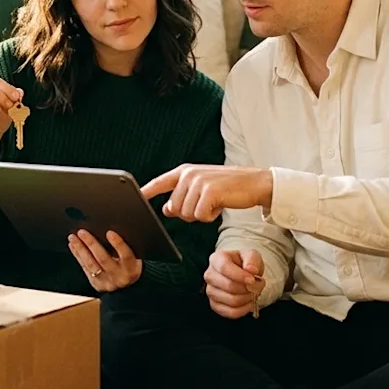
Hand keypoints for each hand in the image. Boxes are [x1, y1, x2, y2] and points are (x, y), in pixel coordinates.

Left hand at [68, 230, 142, 291]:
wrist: (127, 288)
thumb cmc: (130, 267)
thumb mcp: (134, 258)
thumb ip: (124, 248)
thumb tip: (110, 230)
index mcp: (131, 268)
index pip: (126, 255)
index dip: (118, 244)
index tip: (109, 232)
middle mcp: (119, 276)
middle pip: (104, 259)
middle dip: (91, 244)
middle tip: (82, 232)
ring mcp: (107, 282)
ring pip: (91, 264)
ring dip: (80, 249)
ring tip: (73, 238)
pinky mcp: (97, 284)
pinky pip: (85, 268)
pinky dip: (78, 256)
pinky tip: (73, 246)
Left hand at [141, 164, 273, 222]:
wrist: (255, 183)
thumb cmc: (228, 188)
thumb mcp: (202, 189)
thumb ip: (182, 196)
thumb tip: (166, 209)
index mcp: (184, 172)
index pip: (159, 183)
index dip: (146, 192)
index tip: (133, 198)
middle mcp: (189, 174)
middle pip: (174, 208)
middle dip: (189, 214)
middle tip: (206, 205)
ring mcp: (199, 182)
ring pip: (186, 214)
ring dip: (201, 215)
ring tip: (214, 203)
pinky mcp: (210, 191)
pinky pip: (200, 216)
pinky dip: (210, 217)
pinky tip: (220, 206)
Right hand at [204, 249, 265, 318]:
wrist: (242, 273)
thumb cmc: (245, 263)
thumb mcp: (252, 255)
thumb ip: (252, 259)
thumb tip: (251, 269)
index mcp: (216, 259)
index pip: (224, 268)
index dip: (240, 276)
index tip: (252, 280)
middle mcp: (210, 275)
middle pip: (229, 286)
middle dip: (247, 288)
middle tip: (258, 286)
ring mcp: (210, 291)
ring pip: (231, 301)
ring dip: (247, 298)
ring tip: (253, 292)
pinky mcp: (214, 305)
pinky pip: (231, 312)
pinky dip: (244, 309)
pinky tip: (249, 302)